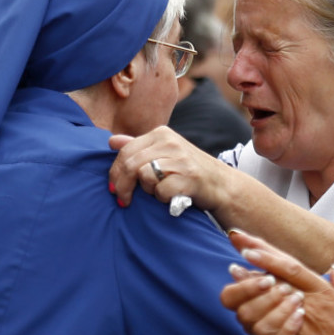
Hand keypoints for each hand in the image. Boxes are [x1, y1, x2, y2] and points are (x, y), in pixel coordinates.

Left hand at [109, 126, 230, 208]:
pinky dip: (162, 198)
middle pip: (131, 164)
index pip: (126, 151)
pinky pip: (161, 190)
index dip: (115, 172)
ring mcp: (181, 158)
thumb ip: (138, 147)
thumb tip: (111, 141)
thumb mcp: (164, 153)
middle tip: (123, 201)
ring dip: (148, 191)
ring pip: (144, 176)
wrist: (221, 185)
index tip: (114, 188)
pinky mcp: (189, 176)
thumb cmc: (188, 171)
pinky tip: (171, 197)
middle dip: (123, 186)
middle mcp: (170, 142)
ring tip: (158, 193)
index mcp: (161, 133)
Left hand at [222, 230, 333, 334]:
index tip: (247, 245)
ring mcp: (303, 317)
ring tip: (237, 283)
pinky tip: (248, 313)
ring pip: (270, 300)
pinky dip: (260, 319)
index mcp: (320, 288)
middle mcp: (310, 298)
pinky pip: (272, 327)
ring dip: (253, 292)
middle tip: (232, 265)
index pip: (289, 265)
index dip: (266, 254)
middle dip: (252, 270)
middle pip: (274, 278)